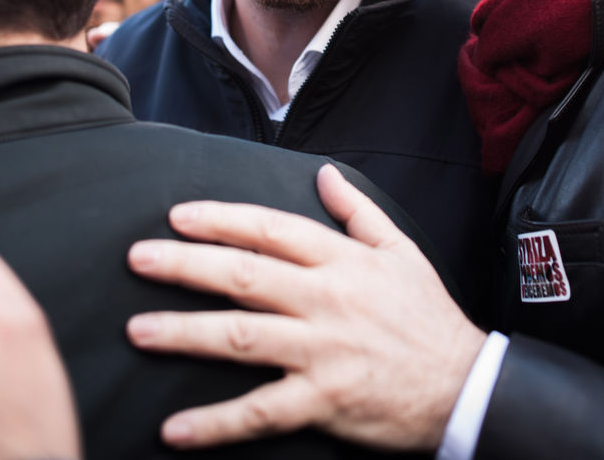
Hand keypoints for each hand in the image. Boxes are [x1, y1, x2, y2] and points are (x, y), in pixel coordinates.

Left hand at [126, 163, 485, 450]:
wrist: (465, 387)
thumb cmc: (429, 318)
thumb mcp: (401, 251)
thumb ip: (357, 212)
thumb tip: (323, 174)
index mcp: (341, 262)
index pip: (270, 231)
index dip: (221, 220)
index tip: (178, 216)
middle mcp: (326, 301)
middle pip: (244, 275)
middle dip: (185, 265)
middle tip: (138, 258)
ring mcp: (322, 352)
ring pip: (242, 337)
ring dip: (185, 333)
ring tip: (138, 330)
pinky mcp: (323, 400)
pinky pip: (260, 413)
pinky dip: (216, 423)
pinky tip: (175, 429)